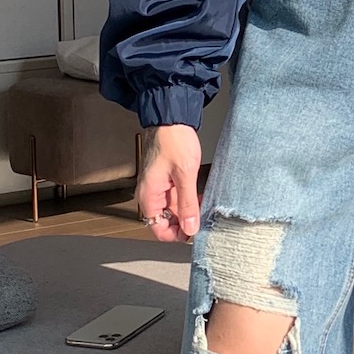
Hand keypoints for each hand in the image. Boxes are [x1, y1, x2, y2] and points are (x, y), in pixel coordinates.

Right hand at [135, 124, 202, 241]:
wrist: (172, 118)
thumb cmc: (174, 140)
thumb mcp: (185, 174)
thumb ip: (187, 203)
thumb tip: (190, 228)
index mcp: (149, 195)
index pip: (157, 229)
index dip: (175, 235)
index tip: (193, 232)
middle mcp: (152, 194)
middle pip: (167, 221)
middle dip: (185, 222)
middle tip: (203, 216)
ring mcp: (159, 187)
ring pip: (174, 210)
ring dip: (189, 210)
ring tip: (203, 204)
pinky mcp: (167, 180)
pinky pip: (177, 198)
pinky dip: (189, 199)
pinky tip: (200, 195)